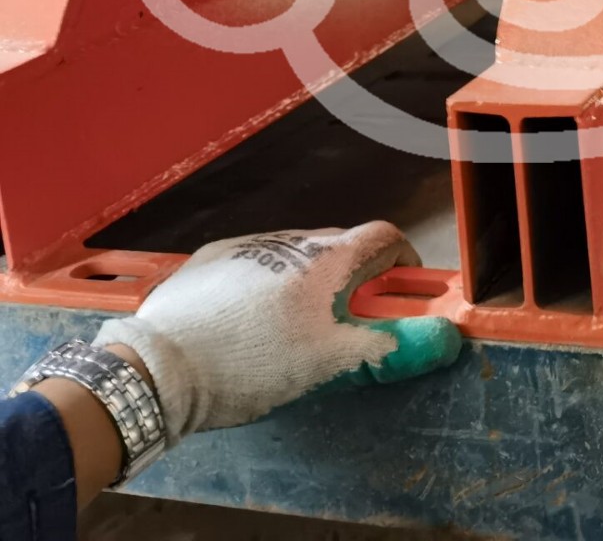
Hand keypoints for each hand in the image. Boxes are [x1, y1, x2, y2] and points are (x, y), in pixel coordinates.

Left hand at [94, 222, 460, 442]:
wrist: (158, 368)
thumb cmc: (249, 364)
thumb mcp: (326, 364)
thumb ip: (385, 345)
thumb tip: (441, 336)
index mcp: (324, 260)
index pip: (383, 236)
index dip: (402, 257)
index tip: (402, 284)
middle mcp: (288, 240)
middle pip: (339, 244)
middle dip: (354, 272)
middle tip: (350, 313)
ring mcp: (245, 246)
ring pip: (294, 253)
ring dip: (308, 276)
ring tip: (294, 322)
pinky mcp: (208, 259)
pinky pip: (254, 261)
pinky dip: (265, 280)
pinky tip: (249, 318)